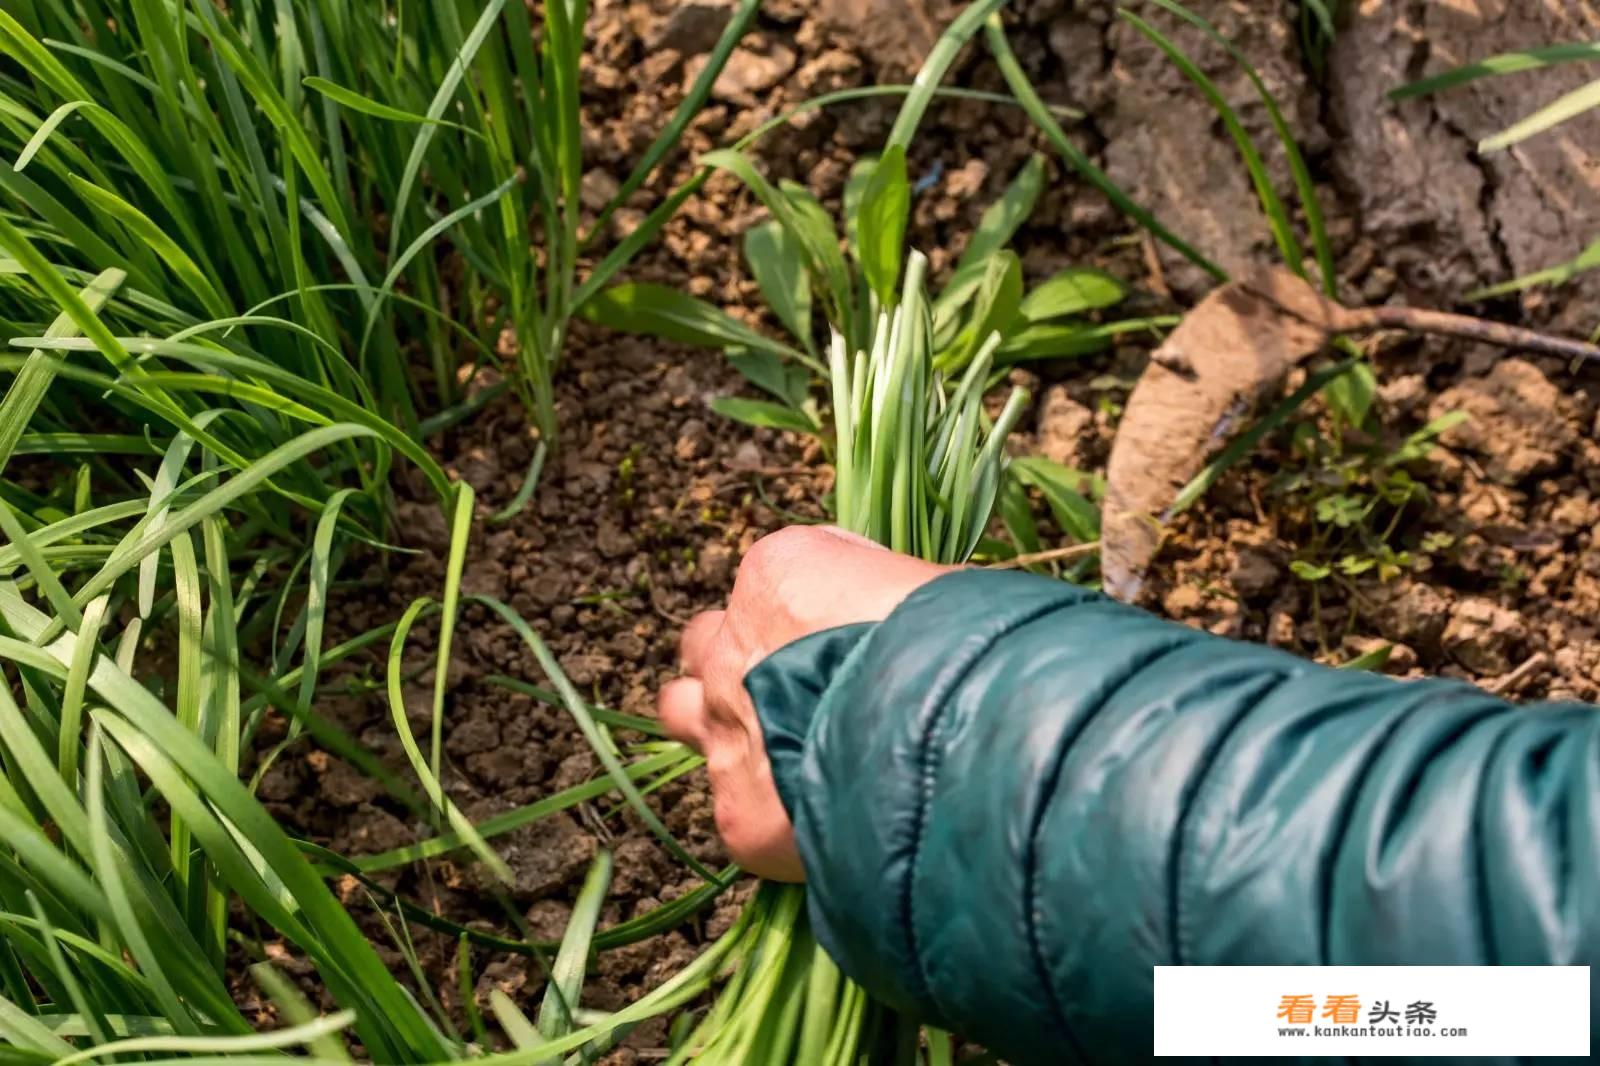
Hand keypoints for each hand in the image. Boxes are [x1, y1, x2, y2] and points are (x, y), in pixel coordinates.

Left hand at [658, 526, 951, 879]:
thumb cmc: (963, 650)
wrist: (957, 745)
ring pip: (686, 716)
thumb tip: (900, 617)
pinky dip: (774, 815)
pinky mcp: (740, 813)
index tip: (848, 633)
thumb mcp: (937, 586)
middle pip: (706, 643)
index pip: (771, 580)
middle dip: (737, 661)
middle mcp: (734, 646)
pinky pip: (738, 810)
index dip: (810, 611)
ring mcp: (727, 731)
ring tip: (786, 754)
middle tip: (792, 687)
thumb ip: (888, 598)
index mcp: (781, 574)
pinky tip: (828, 821)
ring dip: (727, 727)